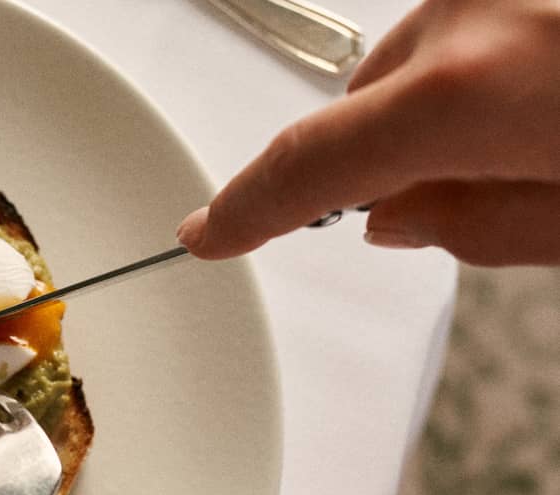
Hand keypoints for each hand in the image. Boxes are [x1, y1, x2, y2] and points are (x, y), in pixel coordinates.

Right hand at [178, 0, 559, 265]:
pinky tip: (555, 79)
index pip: (308, 164)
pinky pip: (473, 20)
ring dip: (462, 99)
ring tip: (551, 123)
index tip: (210, 232)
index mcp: (471, 90)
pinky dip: (501, 57)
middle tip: (503, 181)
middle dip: (407, 157)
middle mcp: (471, 15)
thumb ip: (482, 227)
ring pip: (423, 60)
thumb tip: (408, 219)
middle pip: (371, 107)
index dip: (246, 209)